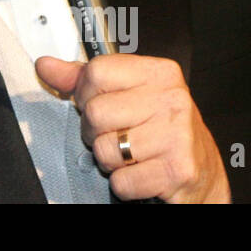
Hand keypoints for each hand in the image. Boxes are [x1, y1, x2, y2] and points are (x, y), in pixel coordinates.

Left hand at [36, 54, 229, 203]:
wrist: (203, 172)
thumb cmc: (162, 130)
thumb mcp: (127, 94)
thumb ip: (83, 79)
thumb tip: (46, 66)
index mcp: (159, 73)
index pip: (95, 72)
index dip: (86, 94)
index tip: (100, 103)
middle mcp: (172, 100)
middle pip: (95, 113)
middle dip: (96, 132)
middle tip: (118, 135)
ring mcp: (177, 135)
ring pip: (104, 149)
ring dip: (110, 160)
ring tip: (131, 155)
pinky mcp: (178, 170)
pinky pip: (121, 181)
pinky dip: (124, 184)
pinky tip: (142, 173)